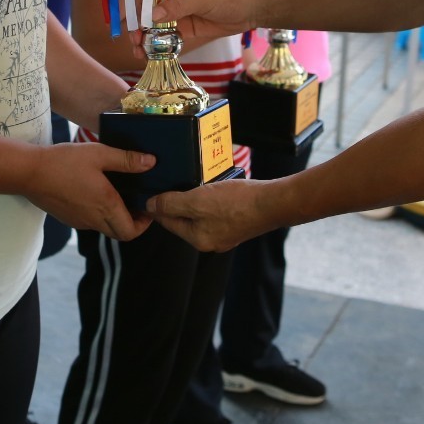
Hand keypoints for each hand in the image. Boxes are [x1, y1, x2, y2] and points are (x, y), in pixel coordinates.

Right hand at [26, 142, 153, 239]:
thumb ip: (126, 160)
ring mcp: (79, 221)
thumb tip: (151, 162)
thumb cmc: (64, 162)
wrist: (29, 172)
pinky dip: (100, 214)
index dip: (144, 225)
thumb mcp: (98, 154)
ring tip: (119, 195)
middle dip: (132, 223)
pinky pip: (90, 222)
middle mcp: (93, 219)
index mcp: (106, 206)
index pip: (131, 232)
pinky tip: (96, 193)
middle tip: (136, 204)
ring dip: (116, 218)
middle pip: (120, 233)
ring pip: (105, 228)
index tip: (147, 209)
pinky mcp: (68, 218)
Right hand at [145, 0, 260, 44]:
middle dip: (139, 25)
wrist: (253, 8)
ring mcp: (179, 12)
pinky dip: (158, 45)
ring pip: (156, 25)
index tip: (134, 20)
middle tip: (136, 41)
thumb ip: (179, 4)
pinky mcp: (186, 27)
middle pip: (149, 9)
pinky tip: (150, 55)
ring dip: (146, 38)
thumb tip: (153, 14)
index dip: (138, 4)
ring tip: (140, 52)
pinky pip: (167, 36)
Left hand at [149, 178, 271, 251]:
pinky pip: (217, 212)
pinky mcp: (238, 223)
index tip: (152, 190)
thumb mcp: (197, 200)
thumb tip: (150, 206)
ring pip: (201, 214)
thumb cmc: (237, 203)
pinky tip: (215, 187)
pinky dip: (212, 200)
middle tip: (173, 181)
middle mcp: (211, 241)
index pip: (168, 222)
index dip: (158, 205)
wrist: (273, 203)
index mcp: (198, 239)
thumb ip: (172, 204)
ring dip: (196, 199)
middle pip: (184, 219)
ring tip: (193, 181)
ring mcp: (226, 234)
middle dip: (178, 201)